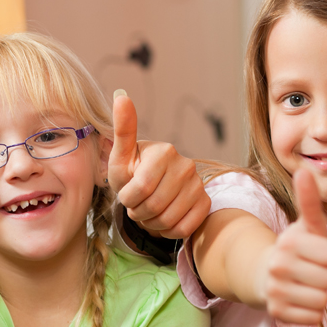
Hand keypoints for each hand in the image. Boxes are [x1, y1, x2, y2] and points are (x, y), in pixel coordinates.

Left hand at [108, 91, 209, 238]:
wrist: (150, 190)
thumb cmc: (131, 173)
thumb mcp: (121, 155)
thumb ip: (123, 129)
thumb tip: (121, 96)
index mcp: (165, 151)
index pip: (140, 189)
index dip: (128, 199)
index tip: (126, 194)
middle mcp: (187, 165)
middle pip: (154, 206)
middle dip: (137, 212)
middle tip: (136, 204)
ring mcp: (198, 184)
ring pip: (168, 220)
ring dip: (151, 222)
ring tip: (148, 210)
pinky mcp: (205, 202)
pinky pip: (183, 229)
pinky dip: (167, 230)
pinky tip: (162, 218)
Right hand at [257, 167, 326, 324]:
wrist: (263, 274)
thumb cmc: (295, 249)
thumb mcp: (305, 225)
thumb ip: (309, 200)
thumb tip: (304, 171)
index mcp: (288, 242)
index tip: (316, 253)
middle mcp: (278, 266)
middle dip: (325, 276)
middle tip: (310, 271)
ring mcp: (275, 290)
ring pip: (322, 301)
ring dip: (319, 295)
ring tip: (305, 286)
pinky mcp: (276, 312)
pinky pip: (314, 318)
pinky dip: (311, 312)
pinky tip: (299, 300)